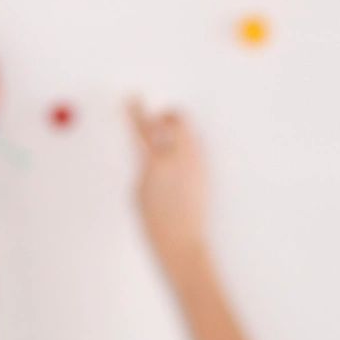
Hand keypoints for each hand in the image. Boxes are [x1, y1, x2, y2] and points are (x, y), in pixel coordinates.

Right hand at [127, 98, 210, 268]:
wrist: (182, 241)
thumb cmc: (155, 222)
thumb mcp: (138, 190)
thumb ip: (144, 165)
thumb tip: (148, 151)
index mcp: (156, 163)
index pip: (143, 127)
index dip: (136, 110)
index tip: (132, 98)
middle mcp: (180, 159)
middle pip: (178, 120)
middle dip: (166, 116)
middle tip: (157, 121)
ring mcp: (197, 165)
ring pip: (190, 133)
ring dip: (177, 131)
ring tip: (167, 145)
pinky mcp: (206, 174)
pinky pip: (196, 150)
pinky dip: (186, 147)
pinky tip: (178, 162)